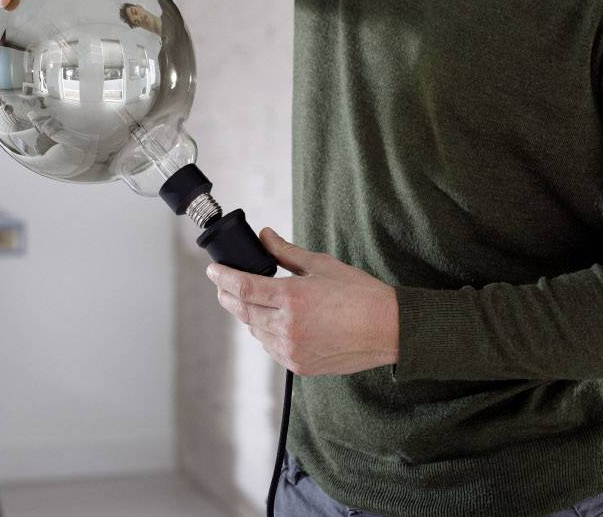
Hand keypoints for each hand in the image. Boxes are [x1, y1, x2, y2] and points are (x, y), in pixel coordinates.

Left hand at [205, 228, 398, 376]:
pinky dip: (266, 333)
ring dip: (249, 315)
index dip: (223, 278)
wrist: (389, 330)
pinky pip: (271, 348)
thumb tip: (264, 237)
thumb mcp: (321, 265)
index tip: (213, 271)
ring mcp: (292, 350)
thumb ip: (286, 253)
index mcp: (292, 299)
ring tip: (252, 300)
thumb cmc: (360, 294)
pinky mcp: (300, 366)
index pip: (243, 288)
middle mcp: (288, 328)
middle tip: (222, 284)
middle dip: (228, 296)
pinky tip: (273, 322)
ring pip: (256, 331)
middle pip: (243, 311)